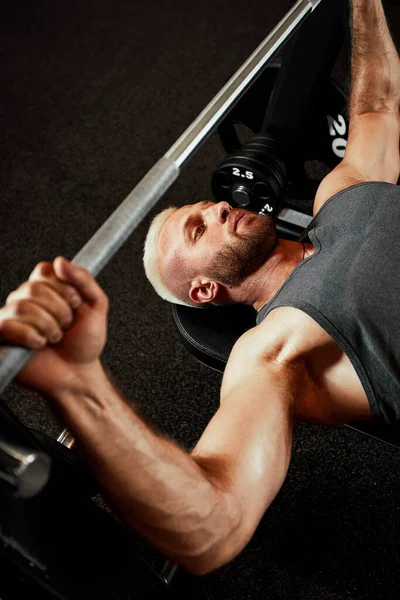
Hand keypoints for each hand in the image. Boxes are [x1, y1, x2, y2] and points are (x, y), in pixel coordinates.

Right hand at [0, 257, 108, 395]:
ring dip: (48, 326)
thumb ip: (84, 279)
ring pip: (22, 306)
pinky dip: (30, 336)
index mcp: (46, 288)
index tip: (77, 304)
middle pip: (33, 288)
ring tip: (55, 337)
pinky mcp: (3, 336)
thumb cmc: (86, 342)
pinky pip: (8, 325)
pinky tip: (39, 344)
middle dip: (59, 310)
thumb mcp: (97, 306)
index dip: (63, 288)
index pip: (44, 271)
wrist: (78, 374)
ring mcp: (12, 317)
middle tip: (66, 325)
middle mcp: (26, 299)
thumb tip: (60, 261)